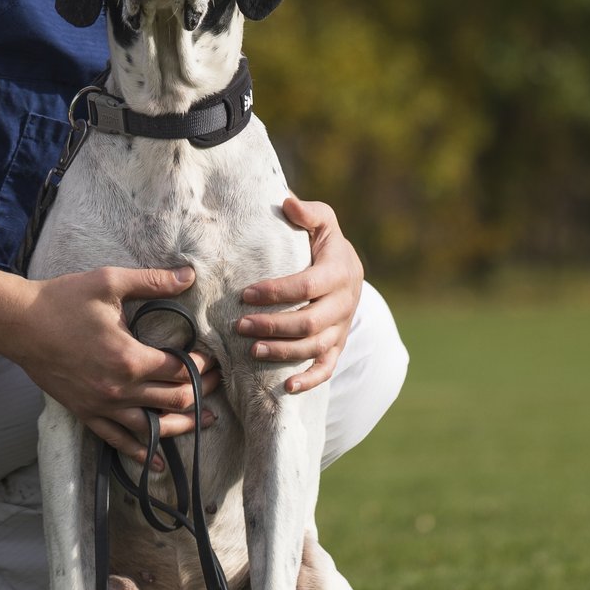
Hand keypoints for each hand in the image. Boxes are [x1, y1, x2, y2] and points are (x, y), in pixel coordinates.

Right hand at [0, 265, 219, 457]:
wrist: (19, 324)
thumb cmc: (63, 300)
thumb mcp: (109, 283)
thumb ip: (152, 281)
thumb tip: (189, 275)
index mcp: (130, 357)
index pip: (180, 370)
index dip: (202, 367)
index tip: (211, 360)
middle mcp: (119, 389)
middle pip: (174, 401)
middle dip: (201, 394)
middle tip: (215, 387)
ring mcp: (102, 406)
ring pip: (152, 428)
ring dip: (182, 426)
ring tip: (204, 423)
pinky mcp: (85, 413)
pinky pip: (118, 440)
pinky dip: (141, 453)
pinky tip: (159, 464)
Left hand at [235, 197, 363, 394]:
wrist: (349, 271)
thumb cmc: (325, 244)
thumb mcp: (323, 222)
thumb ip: (309, 212)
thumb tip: (286, 202)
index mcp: (339, 271)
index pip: (307, 285)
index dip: (277, 291)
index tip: (246, 294)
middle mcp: (344, 302)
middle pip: (310, 322)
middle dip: (273, 325)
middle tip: (240, 325)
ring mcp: (342, 327)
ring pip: (315, 346)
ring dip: (283, 352)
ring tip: (252, 351)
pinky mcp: (338, 345)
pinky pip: (327, 368)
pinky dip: (310, 379)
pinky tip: (287, 386)